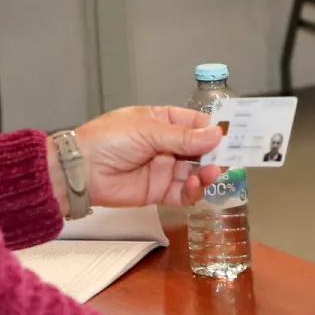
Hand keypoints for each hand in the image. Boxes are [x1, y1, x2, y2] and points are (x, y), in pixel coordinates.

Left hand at [50, 106, 225, 211]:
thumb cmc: (108, 140)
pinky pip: (183, 192)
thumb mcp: (149, 130)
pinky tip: (197, 185)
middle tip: (233, 156)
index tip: (235, 133)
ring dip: (208, 172)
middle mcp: (166, 145)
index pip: (196, 123)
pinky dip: (194, 190)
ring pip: (195, 172)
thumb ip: (184, 137)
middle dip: (216, 153)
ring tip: (213, 172)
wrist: (79, 171)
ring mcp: (163, 169)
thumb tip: (217, 135)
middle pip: (200, 149)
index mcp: (162, 121)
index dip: (214, 128)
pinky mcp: (158, 191)